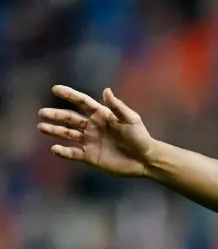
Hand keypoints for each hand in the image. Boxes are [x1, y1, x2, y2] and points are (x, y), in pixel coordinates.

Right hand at [38, 86, 156, 177]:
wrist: (146, 159)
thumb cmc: (140, 137)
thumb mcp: (131, 119)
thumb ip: (117, 107)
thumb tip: (106, 90)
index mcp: (101, 115)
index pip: (82, 102)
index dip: (69, 95)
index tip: (55, 89)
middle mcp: (93, 127)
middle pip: (70, 118)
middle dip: (56, 115)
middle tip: (42, 113)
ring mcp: (90, 141)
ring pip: (68, 134)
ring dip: (54, 130)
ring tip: (42, 127)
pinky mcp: (90, 156)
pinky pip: (73, 153)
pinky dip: (63, 152)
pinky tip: (55, 148)